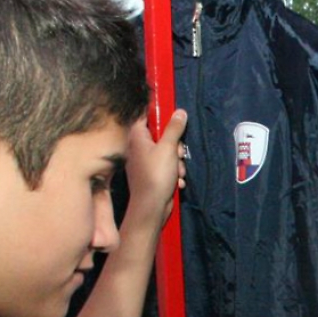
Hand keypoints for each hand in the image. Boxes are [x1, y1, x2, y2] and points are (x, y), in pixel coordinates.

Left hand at [124, 110, 187, 228]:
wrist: (151, 205)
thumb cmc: (157, 174)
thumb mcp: (169, 148)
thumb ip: (174, 128)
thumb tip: (180, 111)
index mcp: (137, 136)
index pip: (148, 116)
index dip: (163, 118)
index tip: (175, 124)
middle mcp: (138, 147)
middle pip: (161, 136)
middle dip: (176, 146)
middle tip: (179, 154)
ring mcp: (144, 162)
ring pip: (167, 153)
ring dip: (177, 162)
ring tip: (178, 171)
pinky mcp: (152, 174)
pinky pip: (166, 167)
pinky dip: (173, 173)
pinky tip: (176, 181)